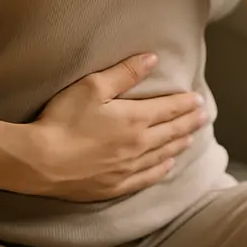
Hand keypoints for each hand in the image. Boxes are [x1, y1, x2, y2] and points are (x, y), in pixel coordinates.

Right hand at [22, 53, 208, 201]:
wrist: (42, 161)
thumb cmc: (64, 118)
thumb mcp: (93, 86)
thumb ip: (125, 72)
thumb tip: (153, 59)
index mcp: (134, 119)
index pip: (168, 109)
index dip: (184, 104)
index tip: (198, 100)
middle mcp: (138, 145)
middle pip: (170, 132)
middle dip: (189, 122)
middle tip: (204, 116)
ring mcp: (127, 168)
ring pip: (162, 155)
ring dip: (179, 144)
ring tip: (191, 137)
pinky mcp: (115, 186)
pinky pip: (147, 178)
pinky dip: (161, 170)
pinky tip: (168, 166)